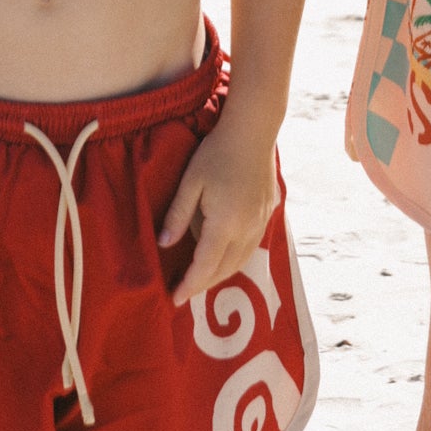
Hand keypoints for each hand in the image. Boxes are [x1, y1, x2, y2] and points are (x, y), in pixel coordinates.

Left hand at [160, 101, 282, 308]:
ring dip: (220, 274)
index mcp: (225, 224)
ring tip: (201, 277)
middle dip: (203, 284)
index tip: (174, 299)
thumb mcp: (191, 182)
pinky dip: (235, 259)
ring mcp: (261, 222)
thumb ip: (177, 216)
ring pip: (241, 261)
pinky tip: (224, 254)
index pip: (204, 266)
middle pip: (224, 269)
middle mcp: (246, 229)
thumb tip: (163, 245)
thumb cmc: (217, 153)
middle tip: (183, 291)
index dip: (189, 285)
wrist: (254, 131)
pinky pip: (251, 247)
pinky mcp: (268, 214)